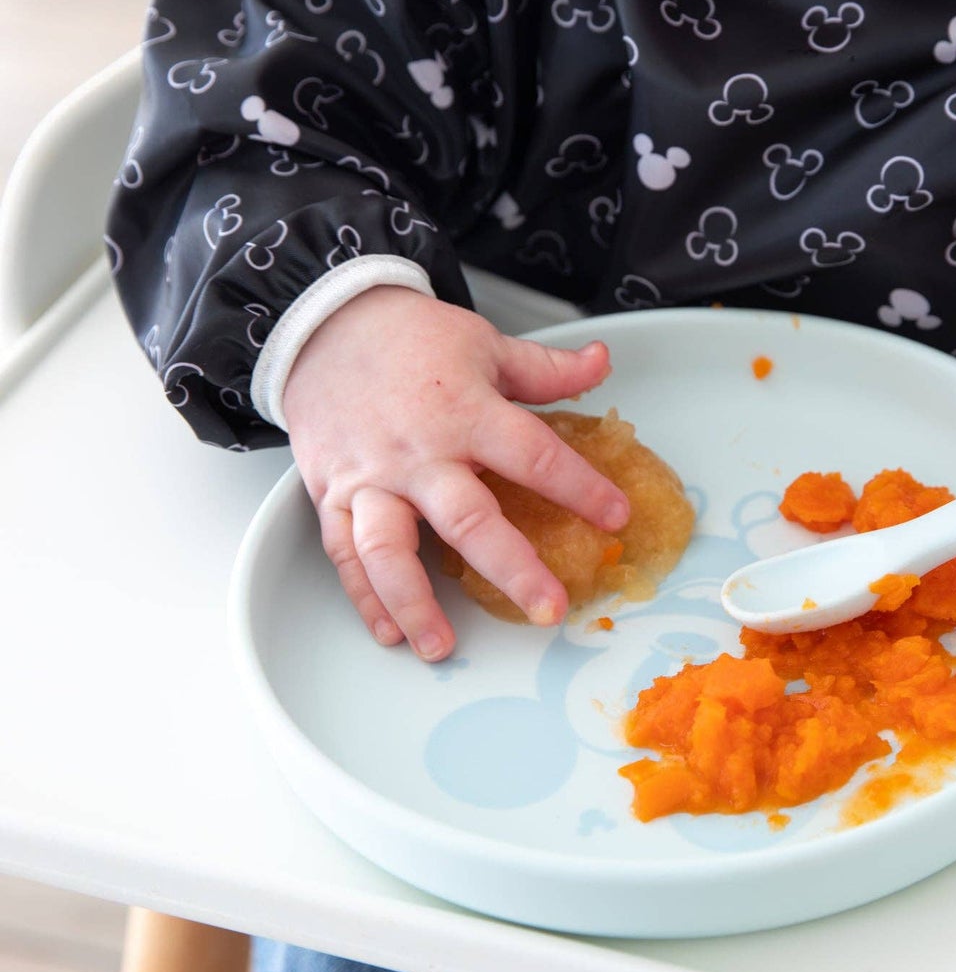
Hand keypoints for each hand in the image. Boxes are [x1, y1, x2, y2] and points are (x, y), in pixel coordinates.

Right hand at [281, 285, 628, 660]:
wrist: (324, 325)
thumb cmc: (410, 338)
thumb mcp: (486, 344)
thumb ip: (547, 369)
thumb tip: (604, 362)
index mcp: (466, 411)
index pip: (535, 456)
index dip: (581, 488)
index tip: (616, 518)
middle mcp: (420, 453)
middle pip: (469, 519)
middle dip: (512, 569)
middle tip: (548, 608)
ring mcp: (372, 478)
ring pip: (391, 549)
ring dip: (416, 602)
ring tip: (442, 647)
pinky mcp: (332, 493)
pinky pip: (345, 552)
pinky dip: (364, 596)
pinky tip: (388, 632)